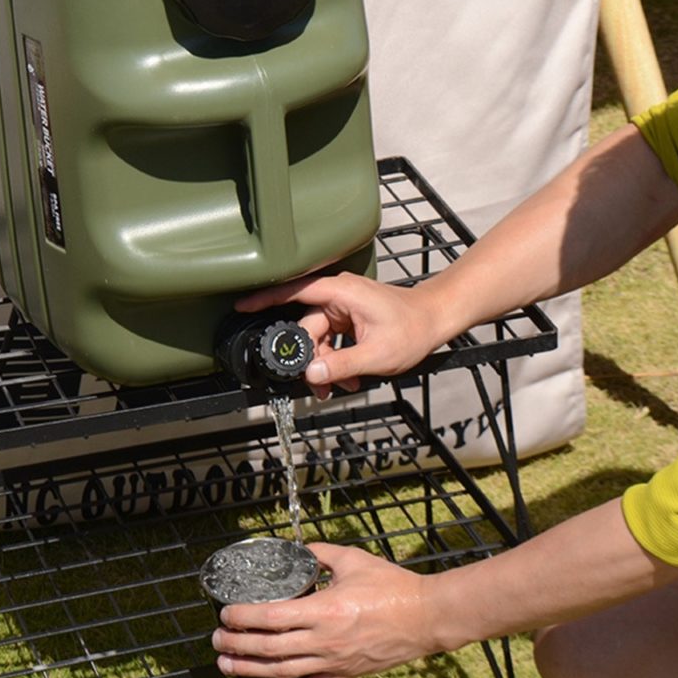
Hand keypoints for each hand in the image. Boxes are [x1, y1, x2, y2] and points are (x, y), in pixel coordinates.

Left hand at [211, 542, 436, 677]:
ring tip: (226, 665)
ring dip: (250, 670)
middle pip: (270, 648)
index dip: (244, 618)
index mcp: (324, 610)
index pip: (272, 618)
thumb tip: (300, 548)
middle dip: (238, 644)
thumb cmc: (390, 585)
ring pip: (283, 672)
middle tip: (216, 639)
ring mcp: (333, 662)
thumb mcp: (353, 560)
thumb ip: (322, 553)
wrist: (425, 616)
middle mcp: (324, 641)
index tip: (226, 613)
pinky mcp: (345, 674)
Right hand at [236, 273, 442, 398]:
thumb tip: (311, 375)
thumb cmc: (413, 329)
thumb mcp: (377, 354)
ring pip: (318, 338)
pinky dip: (336, 359)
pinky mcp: (348, 317)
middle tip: (318, 385)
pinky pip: (331, 339)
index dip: (265, 300)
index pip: (293, 292)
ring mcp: (343, 307)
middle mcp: (338, 296)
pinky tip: (349, 377)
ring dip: (326, 364)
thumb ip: (341, 365)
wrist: (436, 319)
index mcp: (340, 293)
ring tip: (342, 385)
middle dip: (311, 360)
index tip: (241, 308)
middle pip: (306, 328)